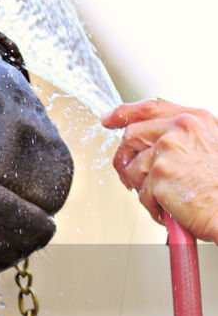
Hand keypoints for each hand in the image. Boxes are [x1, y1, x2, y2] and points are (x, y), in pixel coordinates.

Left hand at [102, 99, 217, 240]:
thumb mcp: (208, 145)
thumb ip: (181, 136)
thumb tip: (148, 142)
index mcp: (194, 119)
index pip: (150, 108)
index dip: (124, 113)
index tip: (108, 119)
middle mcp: (180, 129)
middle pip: (132, 136)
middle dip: (125, 158)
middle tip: (130, 177)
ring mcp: (168, 150)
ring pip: (133, 167)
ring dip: (143, 187)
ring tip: (165, 196)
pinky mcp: (160, 174)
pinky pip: (141, 192)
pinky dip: (152, 205)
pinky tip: (170, 207)